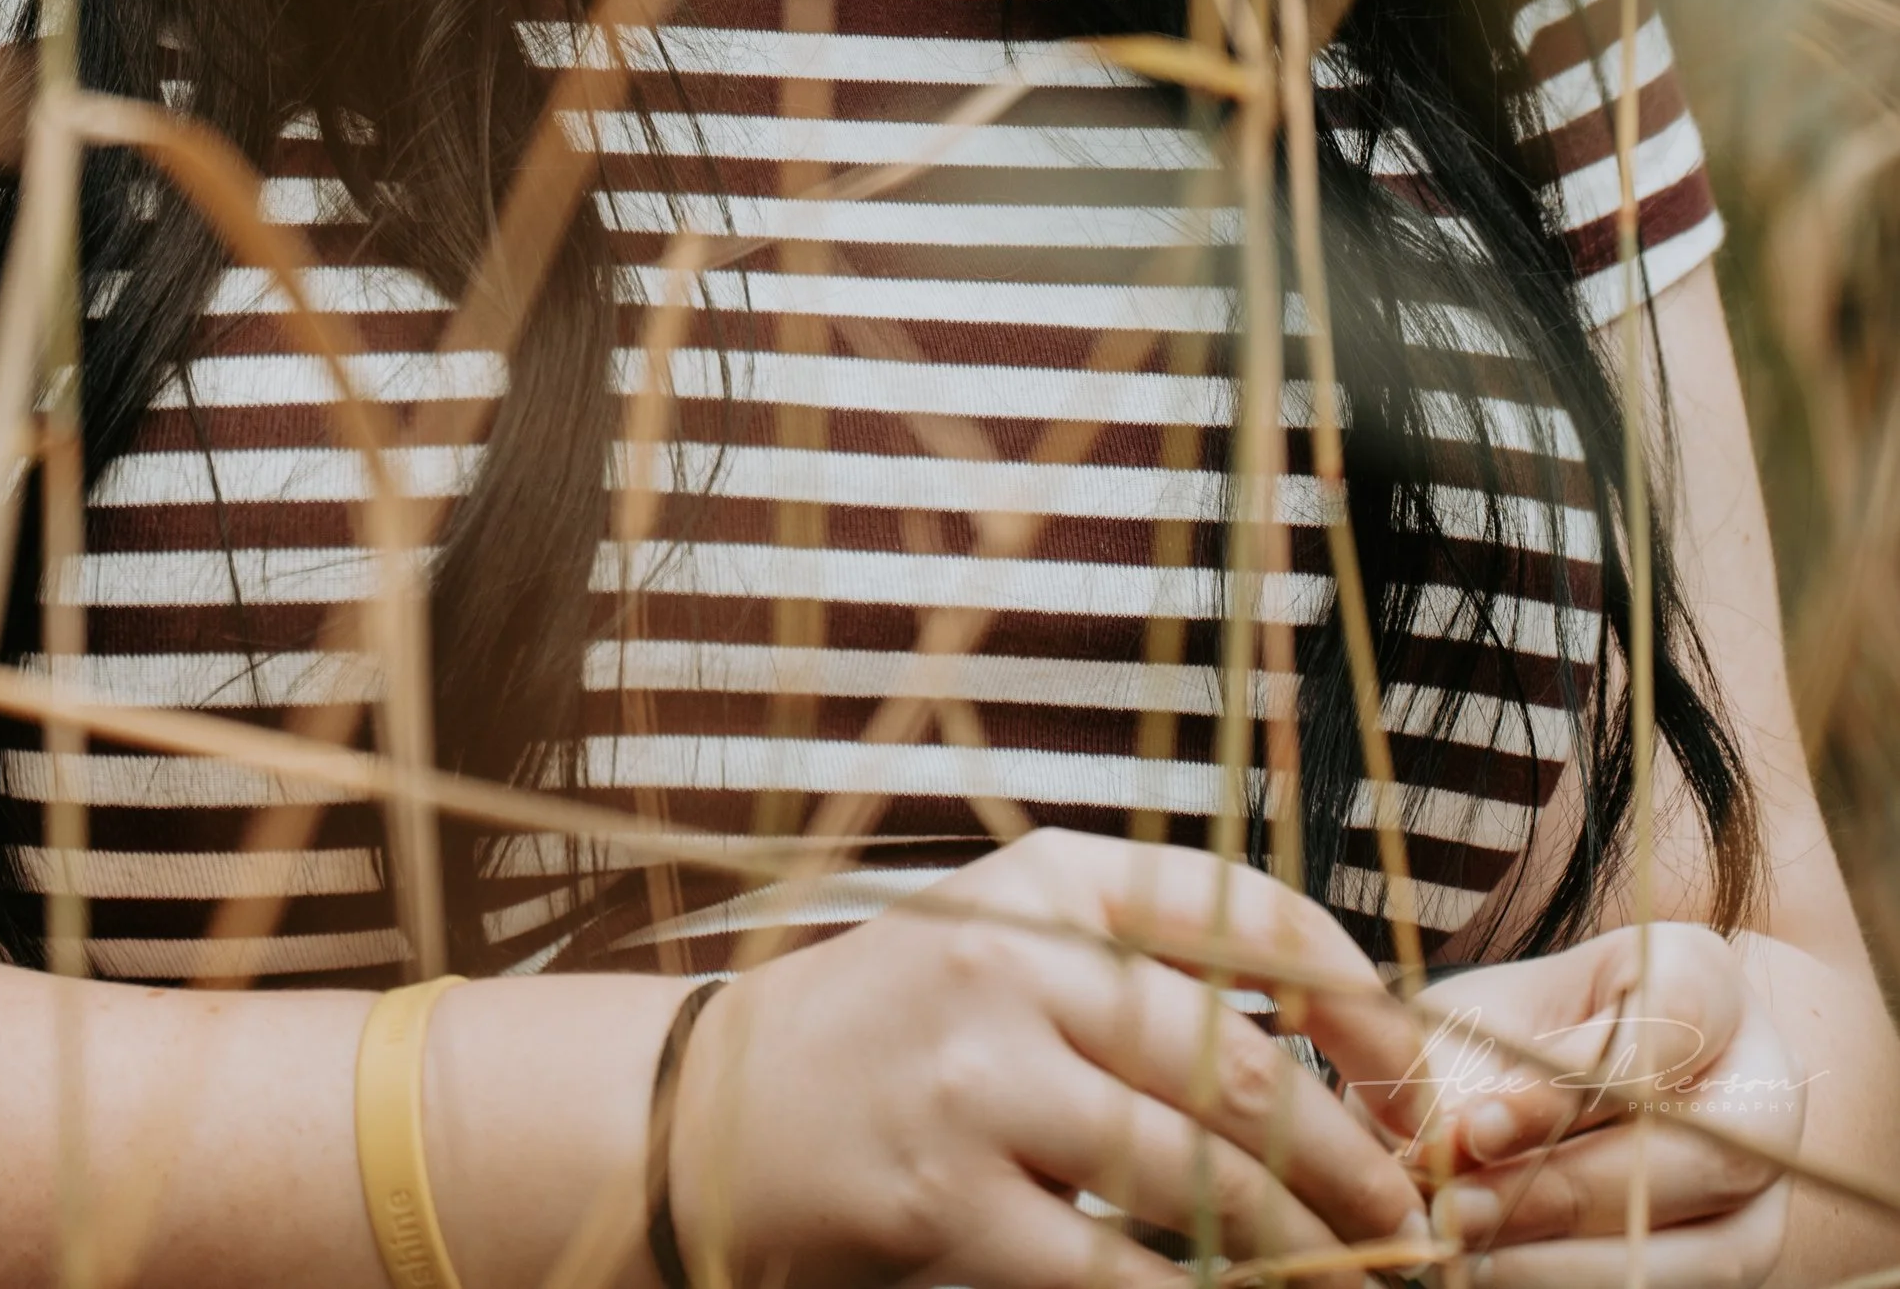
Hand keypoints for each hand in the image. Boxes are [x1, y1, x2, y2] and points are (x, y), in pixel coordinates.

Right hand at [665, 828, 1433, 1287]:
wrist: (716, 1115)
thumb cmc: (891, 1031)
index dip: (1357, 997)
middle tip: (1409, 1216)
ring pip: (1198, 1178)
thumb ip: (1139, 967)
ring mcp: (977, 1088)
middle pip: (1238, 1066)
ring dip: (1305, 1246)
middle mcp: (1012, 964)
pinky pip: (1121, 1274)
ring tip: (1357, 1277)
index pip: (1244, 912)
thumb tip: (1330, 1046)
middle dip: (1351, 1158)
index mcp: (1043, 879)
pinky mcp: (948, 1210)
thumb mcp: (1007, 942)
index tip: (1412, 1074)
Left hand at [1359, 925, 1802, 1288]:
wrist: (1564, 1086)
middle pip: (1700, 1153)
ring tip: (1472, 1258)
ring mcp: (1765, 1188)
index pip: (1669, 1023)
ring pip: (1709, 1252)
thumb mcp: (1493, 1018)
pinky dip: (1587, 1288)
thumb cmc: (1522, 1033)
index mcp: (1706, 982)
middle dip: (1567, 1191)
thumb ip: (1482, 1067)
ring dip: (1576, 1265)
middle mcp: (1762, 1087)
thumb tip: (1453, 1145)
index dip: (1574, 1084)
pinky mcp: (1741, 1258)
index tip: (1475, 1127)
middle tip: (1457, 1212)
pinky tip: (1505, 1281)